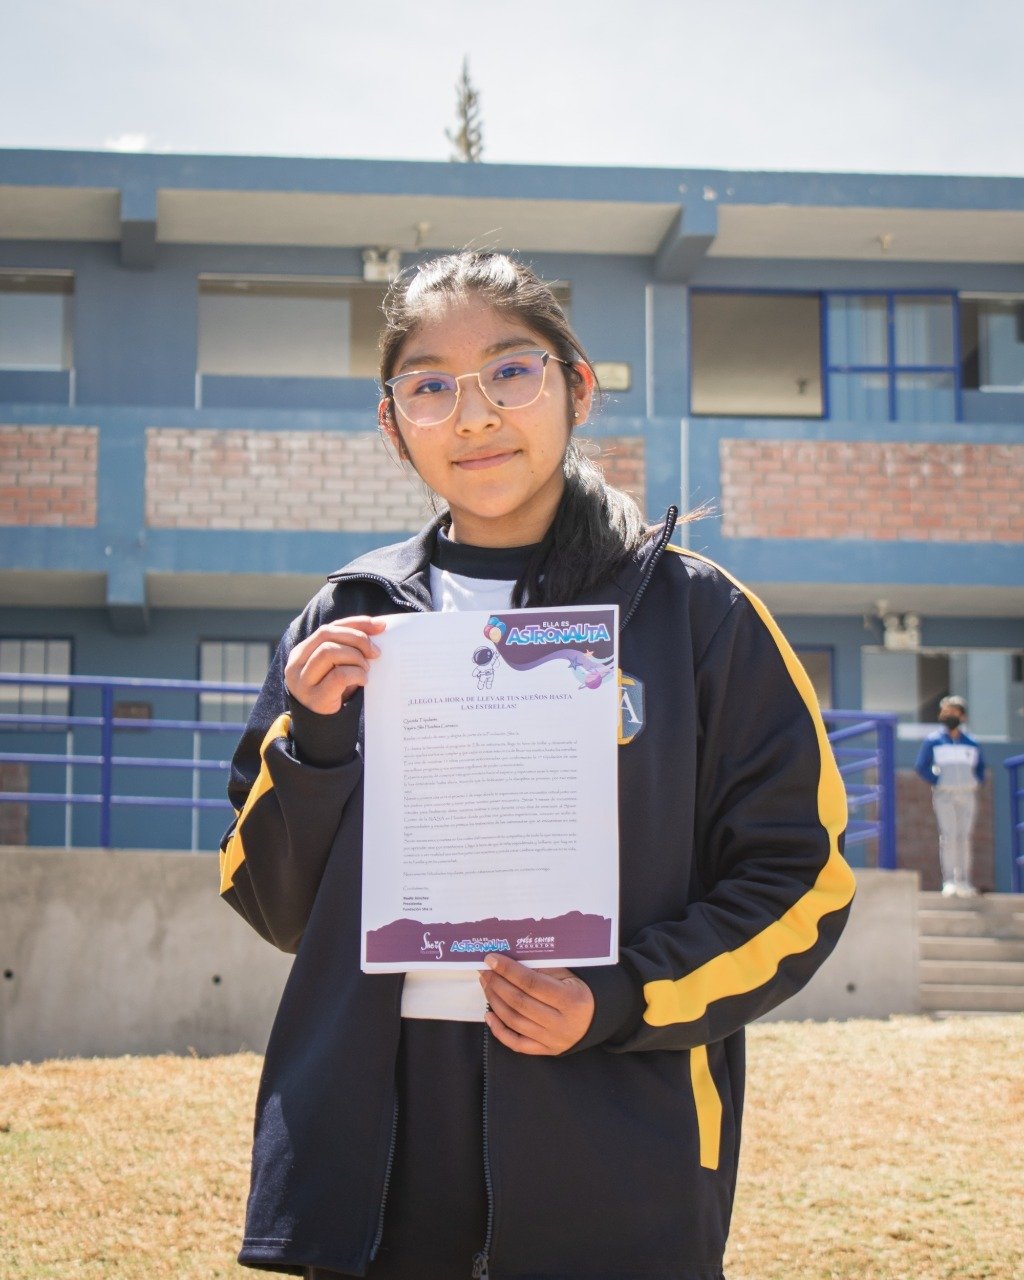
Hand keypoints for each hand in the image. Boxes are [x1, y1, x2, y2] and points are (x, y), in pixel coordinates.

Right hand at [284, 616, 385, 714]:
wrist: (324, 729)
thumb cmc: (335, 693)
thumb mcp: (338, 667)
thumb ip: (347, 648)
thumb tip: (377, 627)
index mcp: (301, 652)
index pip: (328, 628)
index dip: (355, 624)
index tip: (380, 626)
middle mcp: (296, 664)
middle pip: (327, 635)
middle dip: (357, 639)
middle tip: (376, 652)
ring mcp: (302, 681)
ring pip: (329, 651)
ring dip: (355, 657)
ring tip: (366, 669)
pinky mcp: (314, 698)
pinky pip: (338, 675)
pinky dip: (356, 674)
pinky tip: (363, 681)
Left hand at [479, 953, 593, 1055]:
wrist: (596, 1019)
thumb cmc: (580, 991)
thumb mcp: (568, 975)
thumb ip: (542, 970)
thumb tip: (508, 963)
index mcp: (570, 1000)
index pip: (531, 983)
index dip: (508, 970)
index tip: (491, 959)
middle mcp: (561, 1023)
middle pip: (520, 1003)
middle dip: (498, 984)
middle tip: (485, 971)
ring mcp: (552, 1040)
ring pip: (514, 1021)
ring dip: (495, 1002)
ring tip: (486, 986)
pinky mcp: (545, 1051)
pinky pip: (517, 1044)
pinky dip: (499, 1030)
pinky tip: (489, 1015)